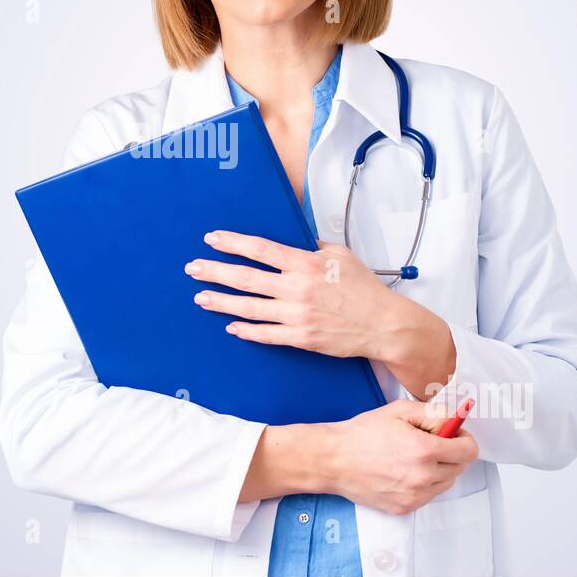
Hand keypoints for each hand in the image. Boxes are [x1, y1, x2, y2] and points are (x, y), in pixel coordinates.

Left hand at [184, 230, 455, 395]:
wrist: (384, 324)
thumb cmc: (364, 288)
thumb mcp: (341, 255)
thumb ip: (313, 248)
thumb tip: (295, 241)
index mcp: (305, 264)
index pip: (260, 249)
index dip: (233, 243)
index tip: (213, 239)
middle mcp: (296, 288)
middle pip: (246, 278)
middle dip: (215, 271)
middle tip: (193, 268)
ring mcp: (296, 315)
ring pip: (249, 307)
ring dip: (222, 302)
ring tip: (201, 297)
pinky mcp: (300, 338)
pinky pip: (266, 334)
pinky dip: (246, 330)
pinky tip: (231, 326)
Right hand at [322, 399, 479, 514]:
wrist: (334, 460)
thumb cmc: (363, 434)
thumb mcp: (399, 410)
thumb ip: (433, 413)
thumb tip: (455, 420)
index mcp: (425, 450)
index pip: (469, 451)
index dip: (464, 439)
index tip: (454, 435)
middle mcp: (423, 477)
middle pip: (460, 468)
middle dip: (451, 453)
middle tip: (429, 443)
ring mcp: (415, 495)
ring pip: (446, 483)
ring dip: (438, 470)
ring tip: (413, 458)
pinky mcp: (405, 507)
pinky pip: (428, 495)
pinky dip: (423, 484)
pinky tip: (403, 471)